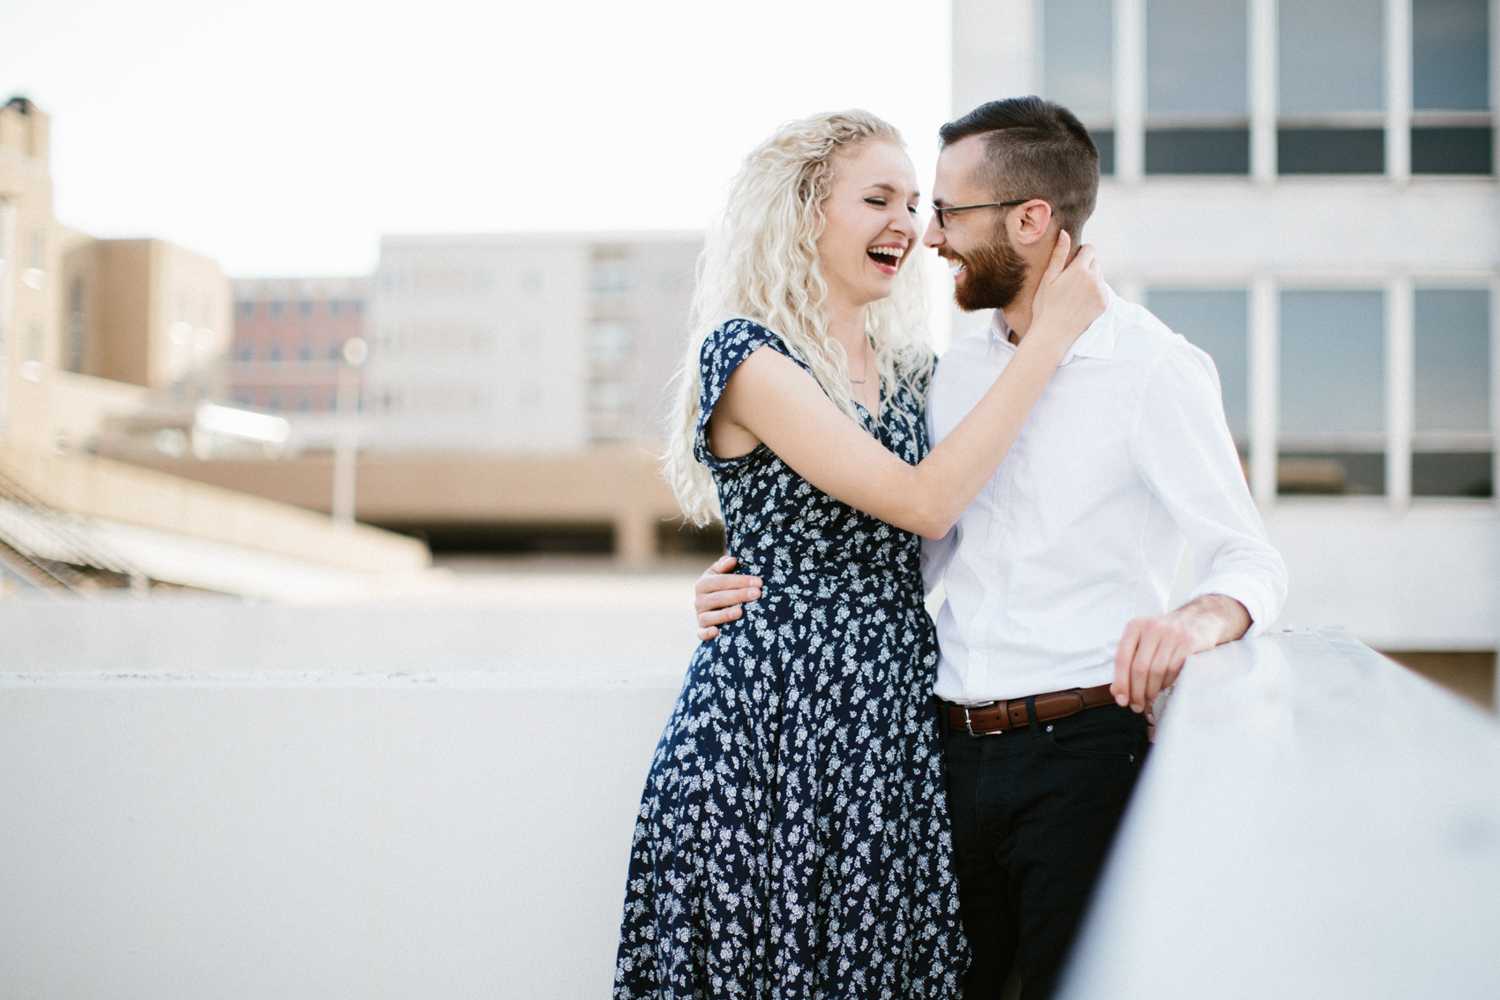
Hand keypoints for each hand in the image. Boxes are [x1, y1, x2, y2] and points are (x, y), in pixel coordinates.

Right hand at [694, 555, 762, 640]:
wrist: (714, 601)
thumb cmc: (723, 585)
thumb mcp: (721, 572)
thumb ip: (725, 565)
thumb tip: (733, 560)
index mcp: (703, 584)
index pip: (722, 581)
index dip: (740, 581)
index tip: (758, 582)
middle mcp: (699, 600)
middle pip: (718, 598)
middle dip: (739, 595)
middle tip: (757, 594)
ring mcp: (700, 616)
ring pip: (710, 616)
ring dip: (725, 615)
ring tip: (741, 612)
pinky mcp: (702, 630)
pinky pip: (701, 633)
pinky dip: (706, 633)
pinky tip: (716, 632)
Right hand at [1024, 230, 1105, 357]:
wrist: (1053, 334)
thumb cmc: (1045, 306)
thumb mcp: (1048, 278)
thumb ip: (1059, 255)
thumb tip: (1064, 233)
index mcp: (1079, 270)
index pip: (1089, 249)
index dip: (1081, 253)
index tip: (1071, 262)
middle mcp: (1094, 279)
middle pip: (1096, 262)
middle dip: (1086, 266)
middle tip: (1070, 280)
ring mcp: (1101, 292)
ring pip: (1100, 276)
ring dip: (1091, 279)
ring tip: (1074, 293)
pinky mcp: (1104, 304)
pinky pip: (1102, 290)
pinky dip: (1094, 292)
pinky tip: (1080, 302)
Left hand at [1111, 594, 1250, 712]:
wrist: (1201, 619)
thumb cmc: (1167, 636)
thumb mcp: (1144, 642)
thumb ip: (1129, 663)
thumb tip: (1116, 692)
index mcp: (1135, 626)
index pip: (1122, 658)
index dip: (1120, 682)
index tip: (1121, 700)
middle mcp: (1152, 627)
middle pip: (1138, 668)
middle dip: (1136, 692)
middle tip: (1137, 706)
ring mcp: (1172, 633)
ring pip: (1156, 671)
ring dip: (1151, 690)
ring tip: (1149, 699)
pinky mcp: (1189, 642)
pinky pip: (1173, 669)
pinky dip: (1167, 682)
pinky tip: (1164, 686)